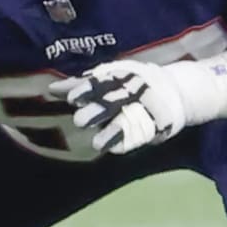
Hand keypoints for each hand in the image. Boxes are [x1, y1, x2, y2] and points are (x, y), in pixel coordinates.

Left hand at [48, 59, 187, 154]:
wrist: (175, 90)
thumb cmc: (131, 82)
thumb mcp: (109, 76)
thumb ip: (80, 84)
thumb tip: (51, 89)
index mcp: (118, 78)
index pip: (100, 83)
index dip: (87, 90)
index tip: (73, 99)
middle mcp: (130, 93)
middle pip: (112, 103)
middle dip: (97, 111)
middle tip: (80, 121)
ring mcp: (143, 111)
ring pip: (124, 122)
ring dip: (110, 133)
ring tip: (96, 144)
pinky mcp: (152, 128)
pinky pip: (138, 137)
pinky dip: (126, 143)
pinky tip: (113, 149)